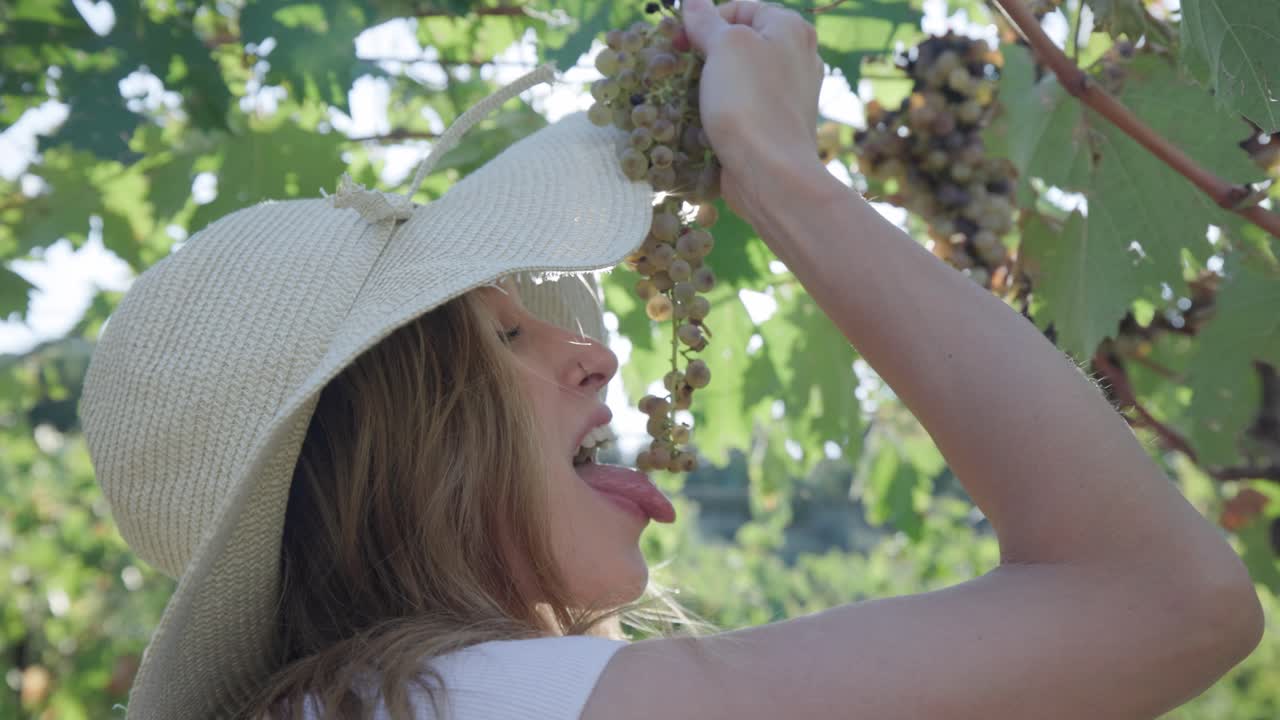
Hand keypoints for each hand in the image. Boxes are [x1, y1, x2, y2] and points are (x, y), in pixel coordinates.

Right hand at [677, 0, 825, 221]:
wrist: (771, 173)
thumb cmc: (749, 101)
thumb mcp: (724, 46)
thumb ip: (706, 20)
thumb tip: (693, 0)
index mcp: (791, 29)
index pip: (741, 8)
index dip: (706, 20)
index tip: (678, 42)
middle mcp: (797, 58)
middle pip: (740, 44)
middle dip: (705, 55)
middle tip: (678, 70)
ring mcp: (789, 95)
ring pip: (739, 79)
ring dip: (709, 87)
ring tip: (687, 99)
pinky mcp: (776, 126)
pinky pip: (744, 109)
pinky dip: (723, 112)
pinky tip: (704, 124)